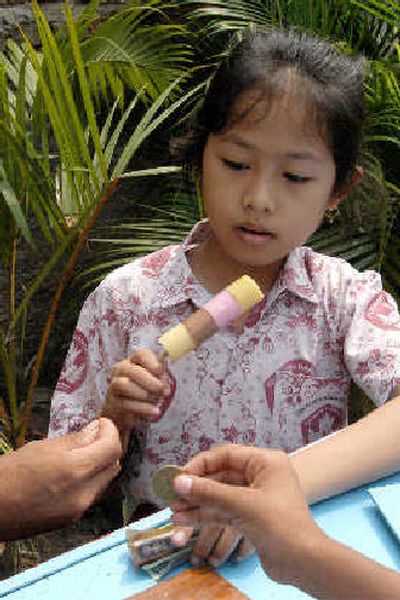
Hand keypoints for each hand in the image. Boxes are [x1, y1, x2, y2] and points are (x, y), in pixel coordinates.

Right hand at [0, 418, 121, 539]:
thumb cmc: (9, 473)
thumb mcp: (42, 447)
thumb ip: (75, 440)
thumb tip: (96, 430)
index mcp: (75, 470)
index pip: (112, 448)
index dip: (110, 431)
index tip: (101, 423)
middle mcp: (83, 493)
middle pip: (113, 464)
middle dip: (108, 447)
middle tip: (93, 435)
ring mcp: (79, 510)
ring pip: (105, 480)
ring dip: (101, 464)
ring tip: (82, 453)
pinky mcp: (72, 519)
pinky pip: (93, 494)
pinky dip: (91, 479)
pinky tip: (74, 472)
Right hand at [102, 349, 168, 435]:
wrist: (128, 412)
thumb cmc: (145, 391)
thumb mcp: (156, 380)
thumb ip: (160, 373)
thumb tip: (165, 364)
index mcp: (134, 361)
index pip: (141, 354)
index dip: (152, 362)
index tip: (161, 372)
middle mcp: (121, 370)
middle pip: (132, 370)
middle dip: (150, 381)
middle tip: (163, 391)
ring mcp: (114, 386)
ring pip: (124, 385)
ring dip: (143, 393)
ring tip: (156, 401)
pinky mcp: (113, 403)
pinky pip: (125, 404)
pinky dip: (142, 408)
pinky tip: (154, 411)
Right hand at [171, 444, 325, 584]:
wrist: (303, 562)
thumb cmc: (278, 523)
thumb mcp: (241, 504)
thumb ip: (208, 492)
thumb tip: (178, 482)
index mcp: (264, 462)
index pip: (226, 455)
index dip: (200, 465)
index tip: (179, 477)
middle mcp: (260, 475)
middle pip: (221, 476)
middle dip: (197, 487)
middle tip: (172, 497)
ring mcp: (256, 498)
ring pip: (220, 496)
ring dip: (198, 503)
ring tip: (174, 513)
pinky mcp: (252, 518)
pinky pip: (224, 511)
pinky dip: (206, 516)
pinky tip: (185, 522)